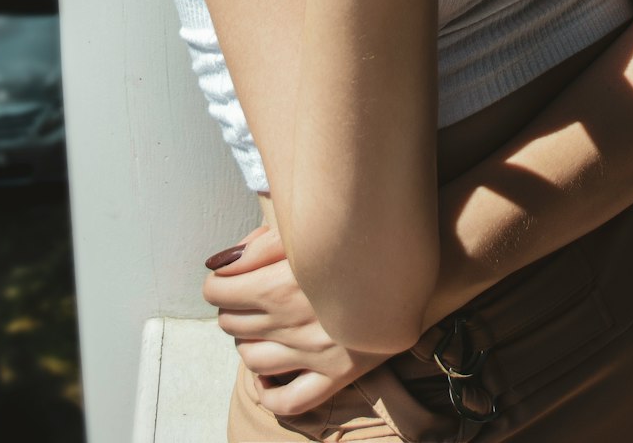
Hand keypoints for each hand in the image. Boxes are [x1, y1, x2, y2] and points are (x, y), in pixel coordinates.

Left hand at [203, 225, 388, 418]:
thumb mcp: (306, 229)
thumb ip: (258, 245)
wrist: (416, 263)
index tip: (224, 278)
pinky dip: (269, 394)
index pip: (219, 291)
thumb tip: (217, 263)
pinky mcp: (337, 375)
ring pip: (252, 360)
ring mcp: (313, 354)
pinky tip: (267, 377)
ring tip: (257, 327)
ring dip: (245, 342)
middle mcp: (292, 323)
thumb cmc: (358, 238)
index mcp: (279, 284)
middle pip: (232, 323)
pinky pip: (290, 401)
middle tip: (244, 297)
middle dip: (230, 309)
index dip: (216, 283)